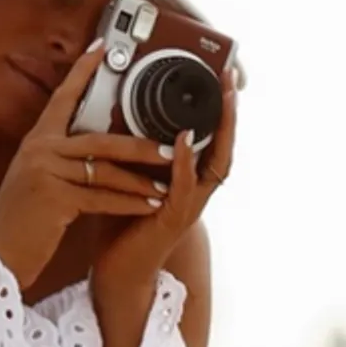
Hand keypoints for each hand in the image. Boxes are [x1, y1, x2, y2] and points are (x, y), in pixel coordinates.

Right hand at [0, 41, 207, 289]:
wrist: (0, 255)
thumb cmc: (21, 221)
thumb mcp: (35, 179)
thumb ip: (59, 159)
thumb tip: (93, 148)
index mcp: (36, 141)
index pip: (62, 98)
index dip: (82, 72)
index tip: (102, 48)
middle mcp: (39, 150)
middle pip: (100, 139)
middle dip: (139, 146)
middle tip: (169, 148)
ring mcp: (45, 172)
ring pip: (105, 171)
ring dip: (140, 181)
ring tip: (166, 186)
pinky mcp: (54, 198)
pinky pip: (102, 198)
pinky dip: (129, 203)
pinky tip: (148, 206)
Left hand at [89, 58, 237, 303]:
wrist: (115, 269)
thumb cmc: (120, 222)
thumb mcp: (130, 175)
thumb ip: (134, 148)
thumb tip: (117, 106)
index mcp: (188, 177)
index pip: (212, 138)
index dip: (220, 110)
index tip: (220, 76)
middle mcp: (196, 189)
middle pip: (225, 146)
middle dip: (230, 113)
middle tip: (230, 79)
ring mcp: (189, 205)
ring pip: (216, 164)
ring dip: (221, 131)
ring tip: (223, 99)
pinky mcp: (174, 219)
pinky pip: (185, 186)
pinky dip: (185, 161)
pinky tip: (183, 140)